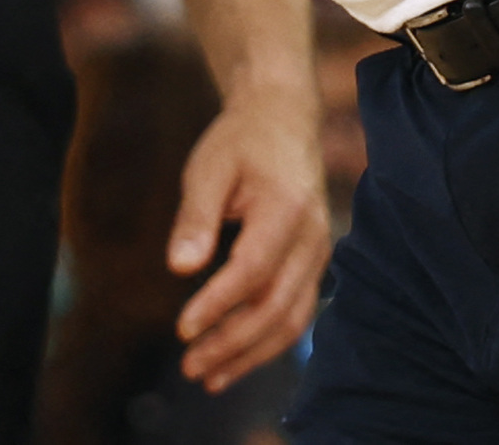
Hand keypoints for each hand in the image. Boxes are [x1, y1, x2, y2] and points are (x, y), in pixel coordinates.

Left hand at [167, 87, 331, 389]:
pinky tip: (235, 359)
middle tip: (190, 367)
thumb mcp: (208, 167)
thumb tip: (179, 267)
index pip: (252, 271)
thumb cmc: (239, 142)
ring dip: (251, 354)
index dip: (217, 304)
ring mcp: (319, 253)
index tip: (182, 328)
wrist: (282, 119)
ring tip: (209, 378)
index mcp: (287, 210)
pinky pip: (296, 312)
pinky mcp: (313, 263)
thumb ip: (195, 218)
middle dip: (232, 344)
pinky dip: (267, 342)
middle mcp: (313, 238)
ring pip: (292, 320)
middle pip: (276, 307)